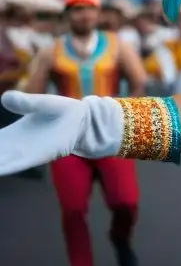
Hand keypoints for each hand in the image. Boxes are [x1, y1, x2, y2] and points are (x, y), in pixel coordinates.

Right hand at [0, 92, 122, 174]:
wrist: (86, 120)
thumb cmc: (63, 111)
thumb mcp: (41, 104)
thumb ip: (24, 102)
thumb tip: (5, 98)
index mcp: (12, 135)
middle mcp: (15, 147)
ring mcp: (25, 153)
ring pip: (1, 163)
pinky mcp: (39, 155)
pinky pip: (17, 164)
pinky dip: (4, 167)